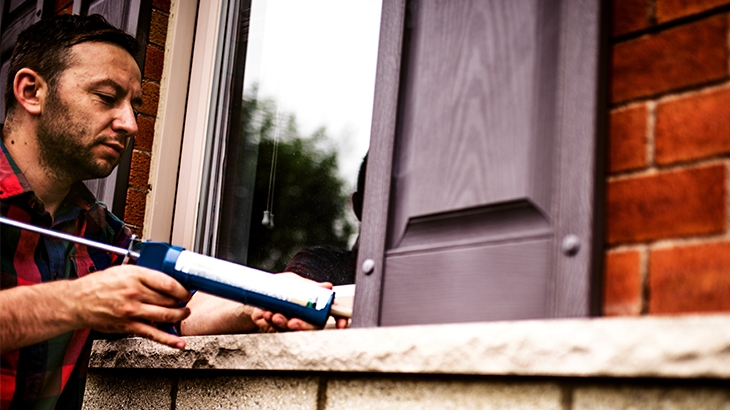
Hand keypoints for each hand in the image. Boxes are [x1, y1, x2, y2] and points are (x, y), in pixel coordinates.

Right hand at [73, 265, 191, 348]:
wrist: (78, 301)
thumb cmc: (99, 285)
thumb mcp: (124, 270)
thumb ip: (145, 275)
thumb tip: (166, 278)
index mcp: (136, 276)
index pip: (168, 283)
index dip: (182, 288)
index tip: (187, 290)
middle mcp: (135, 293)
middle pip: (169, 300)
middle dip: (182, 301)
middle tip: (186, 301)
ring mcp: (132, 311)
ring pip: (166, 315)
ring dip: (180, 315)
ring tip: (184, 313)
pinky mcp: (129, 326)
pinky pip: (153, 333)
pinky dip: (169, 339)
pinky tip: (179, 342)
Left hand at [251, 272, 348, 332]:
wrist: (257, 293)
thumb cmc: (278, 286)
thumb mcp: (294, 281)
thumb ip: (310, 286)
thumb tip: (328, 286)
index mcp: (315, 303)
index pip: (333, 312)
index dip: (341, 319)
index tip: (340, 324)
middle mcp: (307, 316)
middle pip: (314, 326)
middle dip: (304, 326)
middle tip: (293, 321)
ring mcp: (294, 323)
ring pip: (296, 331)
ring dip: (284, 324)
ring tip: (275, 315)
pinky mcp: (281, 330)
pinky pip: (279, 330)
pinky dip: (273, 322)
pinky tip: (268, 314)